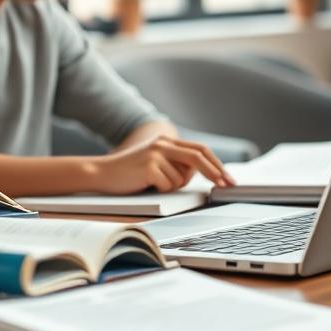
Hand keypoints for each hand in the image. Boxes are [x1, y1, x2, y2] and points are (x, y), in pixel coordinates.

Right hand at [92, 136, 233, 194]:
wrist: (102, 173)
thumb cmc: (131, 172)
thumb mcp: (156, 162)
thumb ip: (177, 163)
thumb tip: (204, 172)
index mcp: (166, 141)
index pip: (199, 149)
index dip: (216, 164)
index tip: (227, 177)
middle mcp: (162, 144)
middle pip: (198, 158)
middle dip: (215, 173)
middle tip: (227, 185)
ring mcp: (155, 154)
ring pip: (181, 179)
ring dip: (172, 187)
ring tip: (153, 183)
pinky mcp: (149, 167)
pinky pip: (168, 186)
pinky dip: (160, 190)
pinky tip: (145, 185)